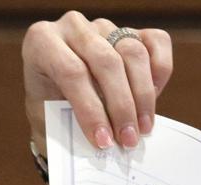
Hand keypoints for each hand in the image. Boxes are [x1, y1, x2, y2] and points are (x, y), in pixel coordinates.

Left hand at [22, 12, 172, 155]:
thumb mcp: (46, 117)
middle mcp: (72, 26)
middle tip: (127, 140)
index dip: (90, 110)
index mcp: (41, 41)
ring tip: (142, 128)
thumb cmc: (45, 109)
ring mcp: (102, 26)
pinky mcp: (128, 30)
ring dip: (143, 96)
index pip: (72, 72)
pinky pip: (155, 42)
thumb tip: (102, 142)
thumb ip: (67, 123)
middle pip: (106, 62)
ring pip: (133, 53)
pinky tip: (154, 98)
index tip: (103, 141)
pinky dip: (159, 71)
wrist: (51, 97)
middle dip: (121, 106)